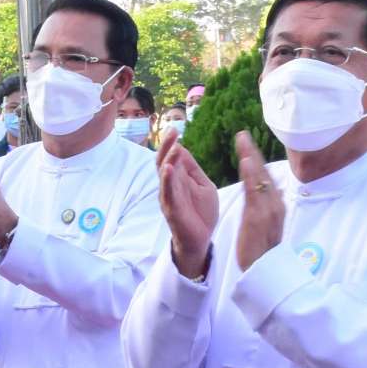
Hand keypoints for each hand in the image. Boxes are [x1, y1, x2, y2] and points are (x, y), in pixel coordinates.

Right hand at [155, 130, 217, 277]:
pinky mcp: (172, 210)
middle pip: (164, 161)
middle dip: (167, 146)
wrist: (200, 240)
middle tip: (172, 131)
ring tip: (173, 146)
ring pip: (164, 175)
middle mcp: (170, 186)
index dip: (172, 142)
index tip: (175, 127)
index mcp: (178, 178)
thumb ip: (192, 169)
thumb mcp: (202, 185)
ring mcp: (169, 198)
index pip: (172, 156)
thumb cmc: (200, 212)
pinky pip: (167, 193)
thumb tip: (182, 147)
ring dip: (167, 159)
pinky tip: (167, 169)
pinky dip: (166, 181)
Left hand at [233, 131, 284, 272]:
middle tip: (242, 134)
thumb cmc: (261, 250)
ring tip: (242, 140)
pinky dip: (251, 174)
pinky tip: (246, 161)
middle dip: (253, 152)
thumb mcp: (264, 224)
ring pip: (260, 178)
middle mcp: (275, 204)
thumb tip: (268, 190)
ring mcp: (268, 209)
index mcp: (275, 205)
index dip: (256, 159)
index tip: (246, 144)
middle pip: (264, 172)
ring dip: (251, 157)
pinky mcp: (258, 216)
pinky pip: (255, 191)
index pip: (265, 177)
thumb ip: (265, 206)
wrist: (263, 271)